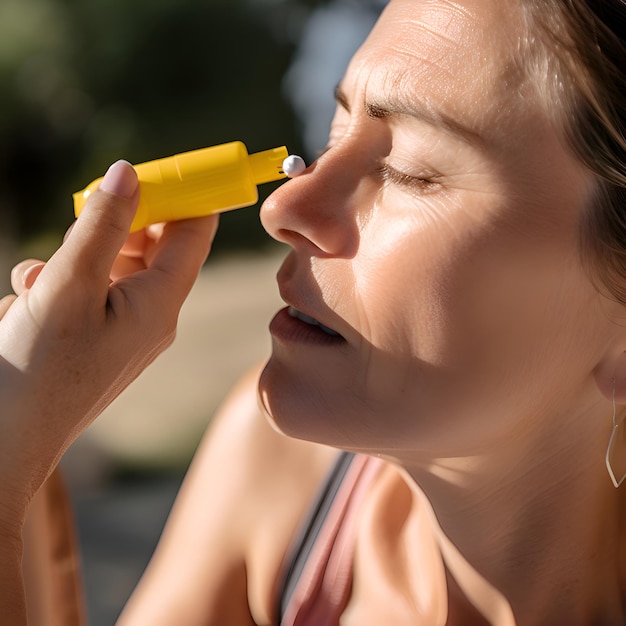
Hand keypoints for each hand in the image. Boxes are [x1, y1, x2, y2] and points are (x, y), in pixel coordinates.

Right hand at [0, 161, 217, 516]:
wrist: (6, 438)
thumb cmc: (39, 367)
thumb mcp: (69, 284)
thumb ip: (101, 225)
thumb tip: (129, 172)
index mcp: (161, 302)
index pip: (195, 232)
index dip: (187, 192)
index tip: (164, 162)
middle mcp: (152, 315)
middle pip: (153, 243)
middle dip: (117, 222)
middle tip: (83, 213)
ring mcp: (123, 327)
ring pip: (114, 263)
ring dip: (78, 253)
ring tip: (42, 277)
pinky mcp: (95, 336)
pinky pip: (89, 290)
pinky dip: (61, 282)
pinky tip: (27, 298)